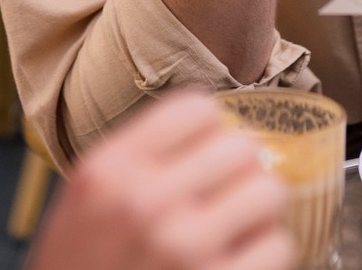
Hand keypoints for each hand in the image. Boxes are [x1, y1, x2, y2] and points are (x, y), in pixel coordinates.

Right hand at [27, 92, 294, 269]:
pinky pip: (279, 246)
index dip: (210, 130)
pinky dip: (264, 253)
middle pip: (242, 146)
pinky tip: (237, 260)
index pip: (198, 108)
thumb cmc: (82, 265)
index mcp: (111, 170)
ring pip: (269, 192)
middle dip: (237, 171)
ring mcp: (186, 248)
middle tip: (222, 194)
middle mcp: (148, 201)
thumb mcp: (86, 196)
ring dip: (256, 211)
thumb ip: (139, 158)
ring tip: (233, 226)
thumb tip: (219, 129)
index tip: (205, 152)